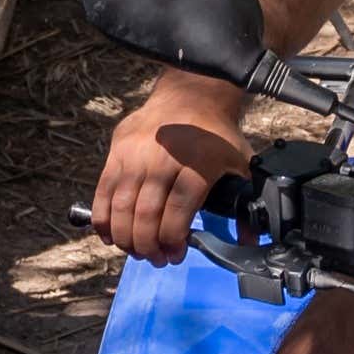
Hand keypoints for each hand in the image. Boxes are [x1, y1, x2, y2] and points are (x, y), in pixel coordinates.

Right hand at [88, 78, 257, 263]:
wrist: (191, 95)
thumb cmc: (216, 135)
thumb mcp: (239, 164)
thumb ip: (244, 202)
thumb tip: (250, 240)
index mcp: (197, 164)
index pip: (177, 212)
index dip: (172, 240)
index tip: (175, 255)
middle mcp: (163, 159)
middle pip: (146, 214)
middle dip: (149, 246)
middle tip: (155, 258)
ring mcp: (136, 154)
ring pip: (122, 207)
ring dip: (126, 238)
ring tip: (136, 250)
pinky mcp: (117, 150)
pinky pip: (103, 192)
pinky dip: (103, 219)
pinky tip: (111, 235)